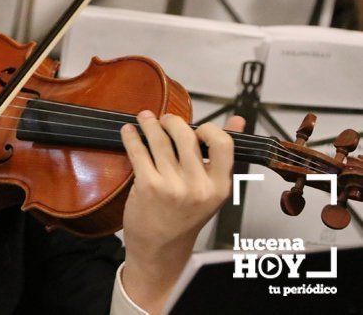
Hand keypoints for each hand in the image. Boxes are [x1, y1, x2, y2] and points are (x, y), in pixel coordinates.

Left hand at [119, 111, 240, 313]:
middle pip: (186, 137)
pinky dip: (131, 137)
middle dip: (172, 121)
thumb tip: (237, 120)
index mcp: (219, 186)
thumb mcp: (210, 189)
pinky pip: (139, 152)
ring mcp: (173, 187)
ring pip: (160, 141)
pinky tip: (128, 131)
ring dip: (149, 124)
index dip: (209, 128)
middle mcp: (198, 187)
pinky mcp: (148, 187)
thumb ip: (220, 155)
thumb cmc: (184, 216)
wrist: (160, 248)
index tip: (197, 126)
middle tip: (164, 118)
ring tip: (144, 118)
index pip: (223, 144)